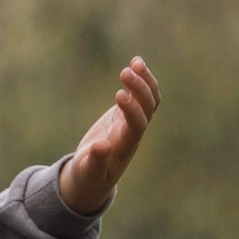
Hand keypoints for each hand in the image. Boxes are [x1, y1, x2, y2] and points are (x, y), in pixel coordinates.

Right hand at [58, 57, 160, 213]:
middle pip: (148, 109)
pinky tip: (136, 62)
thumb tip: (99, 146)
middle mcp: (134, 132)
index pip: (137, 125)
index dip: (132, 109)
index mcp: (125, 146)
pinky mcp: (126, 114)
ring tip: (135, 62)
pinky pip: (142, 96)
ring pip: (150, 100)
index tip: (118, 94)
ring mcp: (132, 122)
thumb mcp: (88, 172)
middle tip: (125, 71)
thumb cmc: (89, 176)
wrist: (93, 176)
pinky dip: (142, 79)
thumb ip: (95, 160)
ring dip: (146, 81)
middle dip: (140, 90)